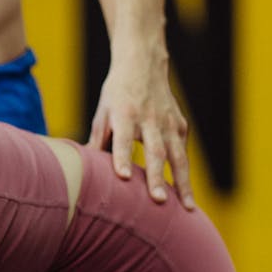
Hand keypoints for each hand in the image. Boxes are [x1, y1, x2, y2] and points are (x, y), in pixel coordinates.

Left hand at [88, 57, 194, 209]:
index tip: (124, 178)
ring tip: (187, 208)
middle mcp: (150, 118)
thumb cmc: (117, 93)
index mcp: (125, 114)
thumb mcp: (102, 113)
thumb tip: (84, 172)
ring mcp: (169, 122)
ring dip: (182, 183)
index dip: (123, 158)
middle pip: (155, 151)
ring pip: (179, 156)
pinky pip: (183, 151)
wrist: (144, 63)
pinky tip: (185, 193)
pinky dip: (184, 172)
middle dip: (157, 177)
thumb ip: (97, 141)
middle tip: (158, 201)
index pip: (123, 139)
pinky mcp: (181, 125)